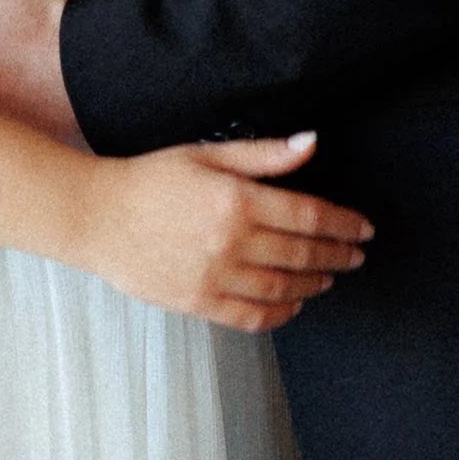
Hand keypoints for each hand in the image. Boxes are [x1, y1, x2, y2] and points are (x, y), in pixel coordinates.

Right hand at [81, 133, 371, 332]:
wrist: (95, 216)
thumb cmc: (149, 180)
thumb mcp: (207, 154)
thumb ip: (263, 154)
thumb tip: (311, 143)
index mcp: (237, 200)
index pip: (310, 217)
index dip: (345, 225)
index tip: (363, 229)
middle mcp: (231, 242)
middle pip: (303, 254)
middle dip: (337, 255)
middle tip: (355, 256)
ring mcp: (214, 277)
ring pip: (283, 289)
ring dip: (314, 285)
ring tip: (328, 278)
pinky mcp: (197, 302)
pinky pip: (251, 317)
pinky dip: (279, 314)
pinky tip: (291, 305)